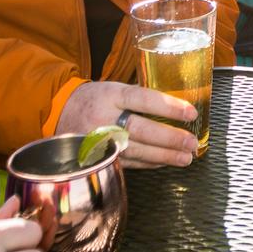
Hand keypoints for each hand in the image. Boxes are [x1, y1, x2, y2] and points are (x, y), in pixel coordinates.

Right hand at [58, 80, 199, 167]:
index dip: (169, 107)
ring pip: (137, 150)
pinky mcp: (100, 157)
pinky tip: (166, 161)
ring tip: (186, 157)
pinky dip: (151, 163)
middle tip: (192, 143)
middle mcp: (104, 118)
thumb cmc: (96, 98)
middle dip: (171, 138)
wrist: (60, 112)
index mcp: (111, 95)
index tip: (191, 113)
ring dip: (165, 155)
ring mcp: (101, 141)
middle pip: (142, 130)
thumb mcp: (114, 88)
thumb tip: (176, 107)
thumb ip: (138, 97)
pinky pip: (130, 162)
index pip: (144, 100)